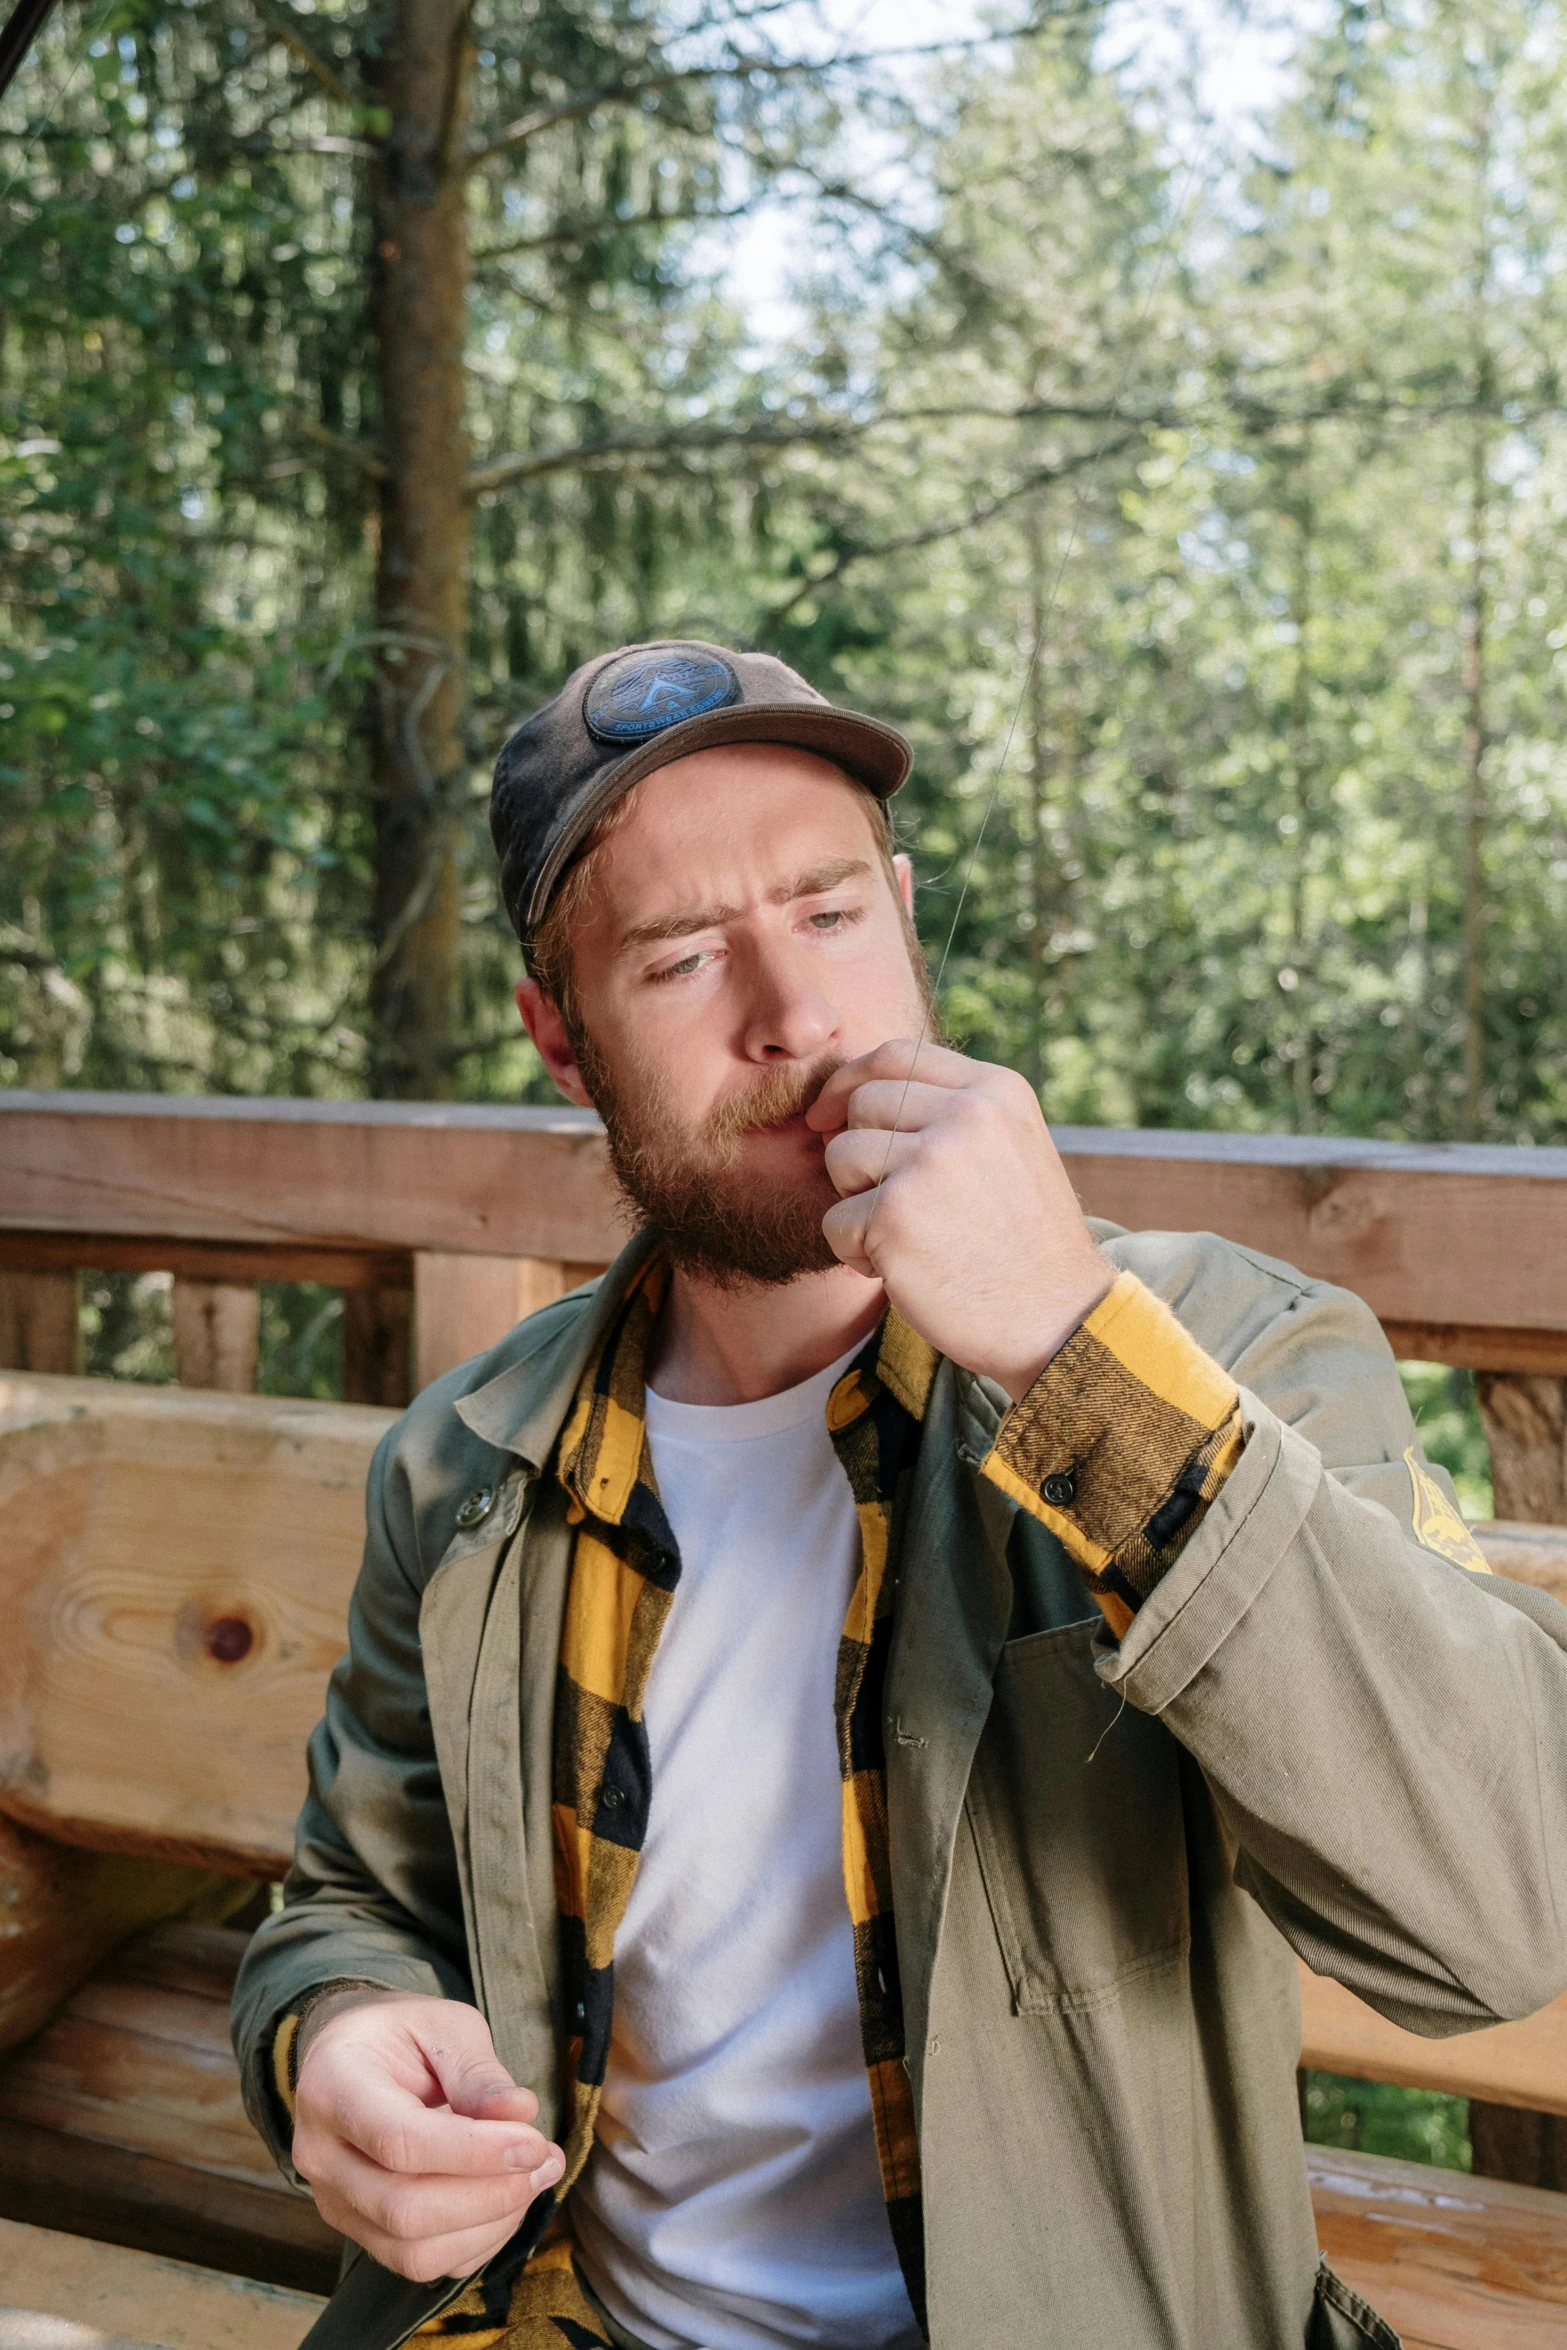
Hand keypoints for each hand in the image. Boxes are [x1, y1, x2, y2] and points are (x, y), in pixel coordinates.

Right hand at [291, 1991, 563, 2283]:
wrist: (351, 2057)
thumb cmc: (400, 2035)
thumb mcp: (443, 2026)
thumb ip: (478, 2071)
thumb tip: (521, 2113)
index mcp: (333, 2087)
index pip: (399, 2140)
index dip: (473, 2152)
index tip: (533, 2142)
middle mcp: (322, 2155)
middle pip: (404, 2208)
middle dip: (489, 2195)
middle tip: (546, 2160)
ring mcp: (335, 2202)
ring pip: (412, 2250)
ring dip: (489, 2225)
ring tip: (535, 2177)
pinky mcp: (358, 2231)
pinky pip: (419, 2263)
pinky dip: (476, 2243)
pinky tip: (507, 2201)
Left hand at [807, 1039, 1111, 1398]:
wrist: (1056, 1321)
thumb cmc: (1023, 1242)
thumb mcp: (1009, 1148)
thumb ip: (950, 1113)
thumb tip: (850, 1098)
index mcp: (997, 1090)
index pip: (897, 1055)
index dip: (850, 1079)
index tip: (828, 1112)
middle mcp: (966, 1114)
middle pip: (863, 1105)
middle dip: (861, 1156)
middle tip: (901, 1206)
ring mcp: (928, 1161)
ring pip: (840, 1157)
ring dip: (857, 1204)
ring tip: (908, 1238)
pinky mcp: (894, 1214)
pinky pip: (835, 1220)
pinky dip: (856, 1252)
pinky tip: (904, 1269)